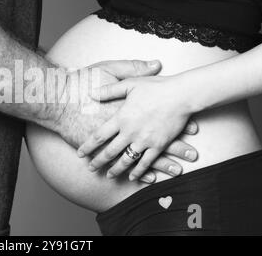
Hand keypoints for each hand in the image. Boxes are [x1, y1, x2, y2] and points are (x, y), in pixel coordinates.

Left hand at [77, 75, 196, 180]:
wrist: (181, 95)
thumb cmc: (155, 87)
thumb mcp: (129, 84)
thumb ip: (109, 90)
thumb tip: (91, 93)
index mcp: (121, 117)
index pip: (99, 136)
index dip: (88, 146)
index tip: (80, 153)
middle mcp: (130, 132)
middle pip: (109, 152)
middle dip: (98, 161)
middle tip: (91, 168)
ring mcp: (144, 140)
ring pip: (126, 160)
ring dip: (116, 169)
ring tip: (109, 175)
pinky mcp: (158, 146)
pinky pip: (146, 162)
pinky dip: (138, 172)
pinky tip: (132, 176)